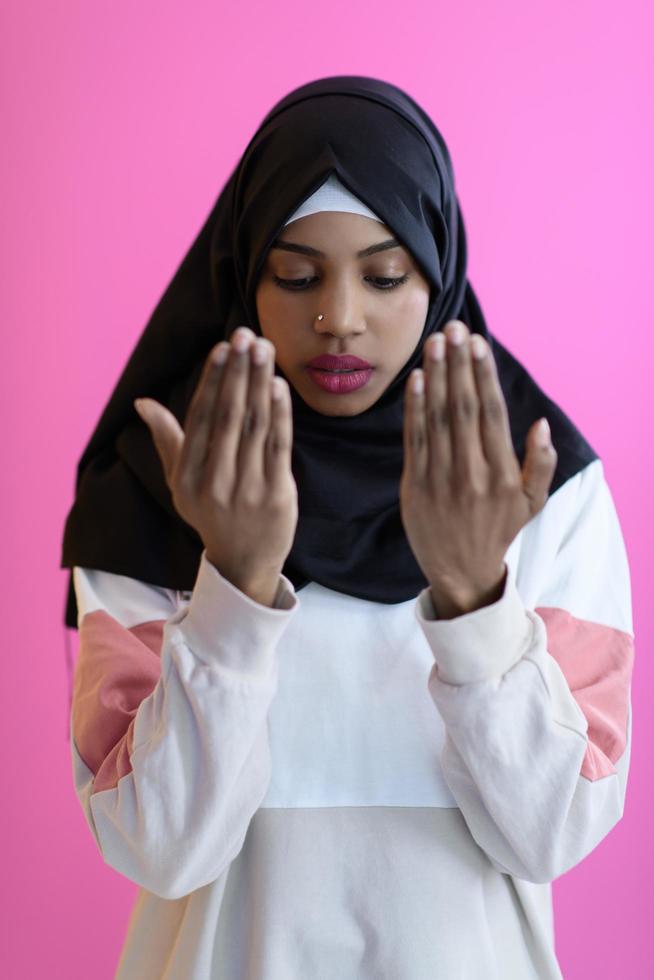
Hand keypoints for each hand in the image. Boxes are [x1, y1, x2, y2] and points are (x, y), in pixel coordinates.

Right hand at [133, 327, 298, 601]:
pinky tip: (279, 386)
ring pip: (253, 426)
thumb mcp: (180, 482)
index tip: (222, 348)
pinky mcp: (276, 495)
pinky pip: (278, 447)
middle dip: (237, 372)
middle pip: (227, 416)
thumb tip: (142, 403)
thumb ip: (167, 439)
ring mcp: (246, 491)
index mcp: (186, 477)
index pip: (200, 418)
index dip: (211, 380)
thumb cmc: (211, 512)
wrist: (244, 562)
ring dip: (260, 383)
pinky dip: (280, 414)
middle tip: (247, 336)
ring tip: (265, 349)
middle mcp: (213, 484)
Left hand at [399, 320, 556, 617]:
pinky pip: (413, 439)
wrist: (460, 571)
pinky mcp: (414, 485)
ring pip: (436, 418)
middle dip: (458, 364)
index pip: (491, 414)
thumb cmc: (498, 529)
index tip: (478, 344)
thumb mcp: (532, 503)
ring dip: (435, 376)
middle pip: (462, 408)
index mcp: (502, 473)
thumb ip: (541, 463)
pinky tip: (416, 379)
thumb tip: (540, 424)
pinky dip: (414, 407)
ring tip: (434, 342)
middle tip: (453, 328)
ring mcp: (439, 478)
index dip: (483, 375)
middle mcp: (471, 473)